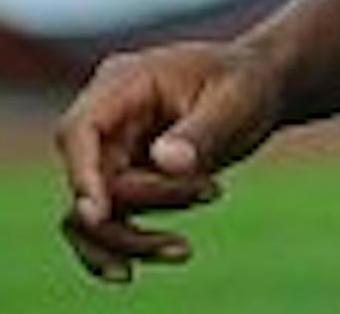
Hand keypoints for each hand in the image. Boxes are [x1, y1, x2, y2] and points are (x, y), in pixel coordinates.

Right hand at [53, 39, 284, 284]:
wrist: (259, 87)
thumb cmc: (245, 83)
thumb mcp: (234, 100)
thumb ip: (200, 131)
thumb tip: (165, 162)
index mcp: (124, 82)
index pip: (80, 129)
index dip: (81, 173)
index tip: (97, 215)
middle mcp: (110, 118)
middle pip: (90, 179)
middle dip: (141, 204)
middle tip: (212, 192)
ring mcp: (113, 151)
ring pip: (92, 212)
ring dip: (129, 239)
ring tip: (184, 250)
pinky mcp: (126, 180)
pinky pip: (109, 222)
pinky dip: (127, 246)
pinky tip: (161, 257)